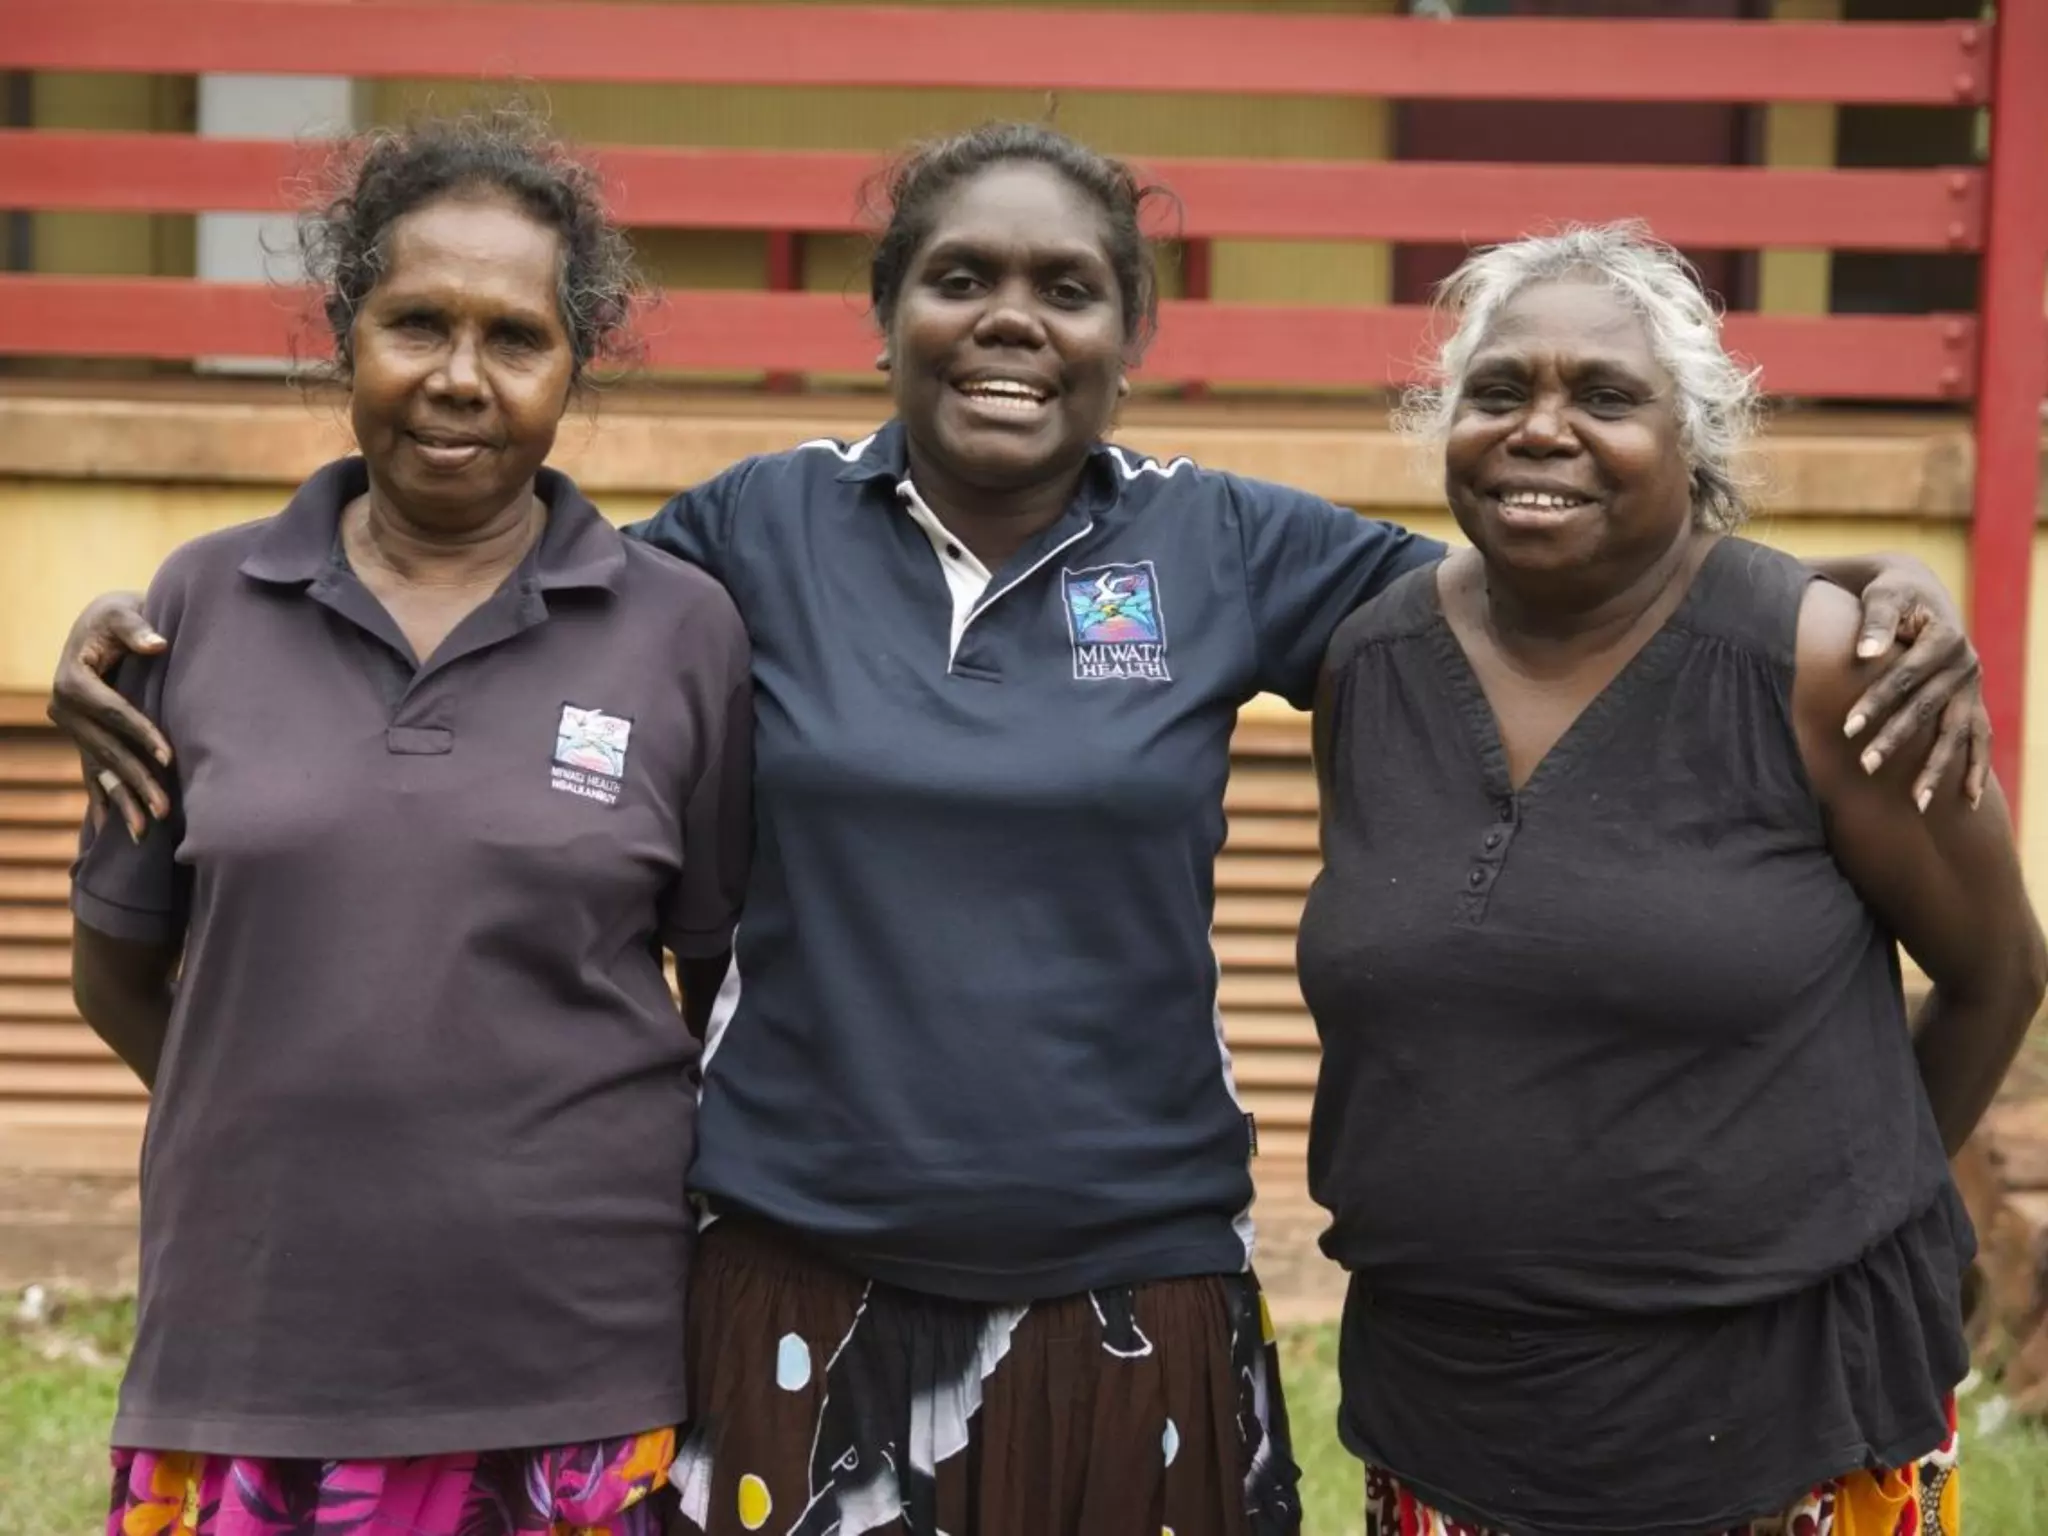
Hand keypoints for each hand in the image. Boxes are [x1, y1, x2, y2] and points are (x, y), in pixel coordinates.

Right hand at [46, 592, 170, 841]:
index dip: (141, 733)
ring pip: (100, 768)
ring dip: (123, 800)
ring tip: (145, 831)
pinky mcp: (84, 739)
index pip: (112, 712)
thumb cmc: (119, 617)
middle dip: (136, 779)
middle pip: (106, 749)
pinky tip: (114, 830)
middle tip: (165, 809)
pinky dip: (106, 800)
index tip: (169, 757)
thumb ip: (137, 628)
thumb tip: (157, 643)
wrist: (102, 626)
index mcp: (72, 679)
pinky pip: (94, 773)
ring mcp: (73, 728)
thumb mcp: (124, 612)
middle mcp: (64, 709)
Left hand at [1840, 558, 1987, 811]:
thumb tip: (1866, 653)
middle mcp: (1966, 664)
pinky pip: (1978, 740)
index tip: (1848, 729)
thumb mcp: (1882, 596)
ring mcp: (1972, 686)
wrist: (1918, 591)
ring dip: (1936, 768)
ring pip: (1956, 733)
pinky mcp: (1972, 701)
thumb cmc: (1891, 594)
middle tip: (1866, 766)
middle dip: (1897, 739)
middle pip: (1929, 709)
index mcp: (1945, 637)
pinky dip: (1974, 769)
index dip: (1878, 701)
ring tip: (1915, 804)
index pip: (1906, 676)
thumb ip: (1876, 622)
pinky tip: (1968, 802)